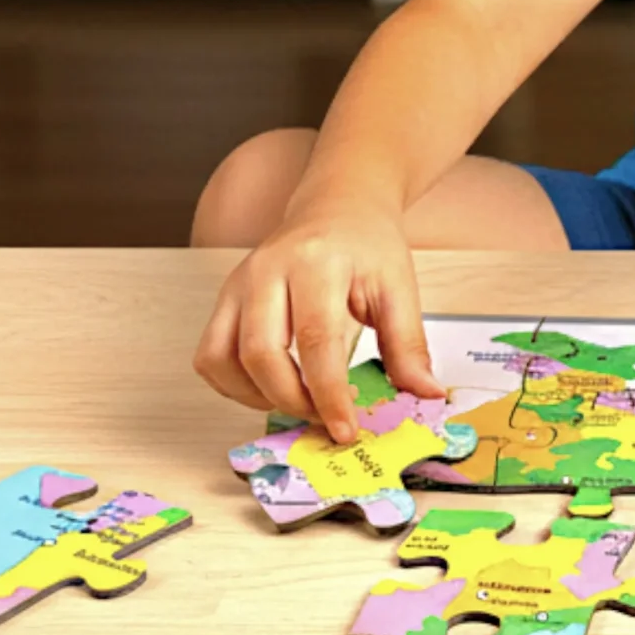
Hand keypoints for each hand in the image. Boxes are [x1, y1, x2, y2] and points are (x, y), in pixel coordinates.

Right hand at [192, 189, 438, 440]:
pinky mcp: (224, 298)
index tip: (346, 429)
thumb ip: (408, 344)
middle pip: (260, 353)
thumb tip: (424, 393)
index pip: (315, 340)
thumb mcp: (398, 287)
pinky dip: (233, 385)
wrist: (337, 205)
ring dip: (257, 397)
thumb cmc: (366, 244)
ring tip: (299, 402)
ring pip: (222, 358)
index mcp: (316, 263)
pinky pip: (209, 355)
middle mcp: (266, 271)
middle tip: (324, 418)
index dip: (328, 394)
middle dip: (291, 400)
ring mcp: (238, 284)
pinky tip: (270, 388)